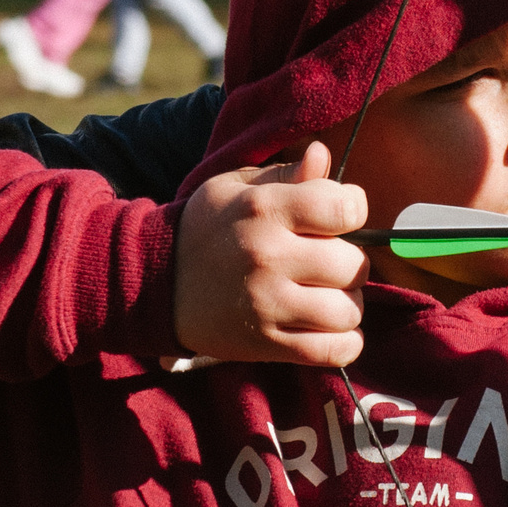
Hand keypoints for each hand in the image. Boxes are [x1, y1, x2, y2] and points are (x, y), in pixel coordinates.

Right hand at [174, 141, 368, 366]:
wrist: (153, 282)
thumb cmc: (207, 228)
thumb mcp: (237, 188)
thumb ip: (286, 174)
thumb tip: (323, 155)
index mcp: (265, 209)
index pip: (345, 207)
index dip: (353, 210)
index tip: (338, 218)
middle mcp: (269, 256)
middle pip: (353, 264)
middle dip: (350, 262)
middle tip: (329, 263)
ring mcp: (268, 304)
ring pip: (348, 310)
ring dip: (347, 304)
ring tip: (326, 296)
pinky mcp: (265, 344)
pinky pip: (334, 351)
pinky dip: (345, 343)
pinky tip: (330, 328)